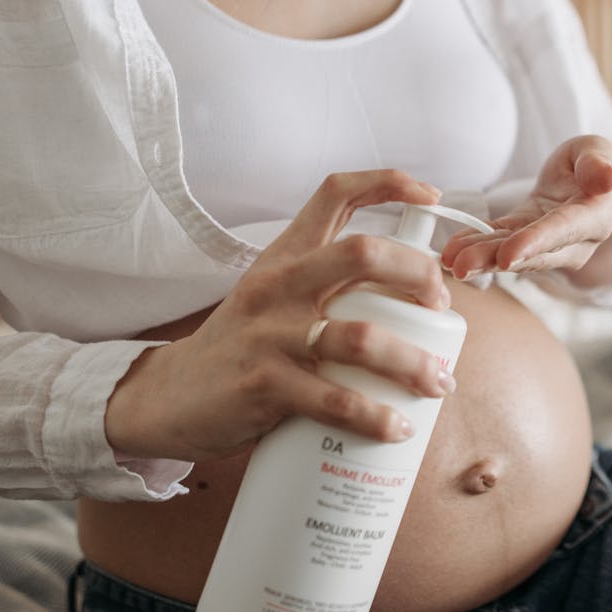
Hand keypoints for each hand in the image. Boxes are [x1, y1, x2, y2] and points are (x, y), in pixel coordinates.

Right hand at [105, 170, 455, 462]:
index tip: (432, 197)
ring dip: (412, 363)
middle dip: (419, 276)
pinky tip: (397, 428)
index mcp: (285, 256)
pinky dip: (375, 416)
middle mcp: (279, 284)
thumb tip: (413, 302)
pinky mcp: (262, 384)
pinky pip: (334, 400)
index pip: (336, 194)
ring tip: (438, 384)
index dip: (389, 184)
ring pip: (360, 337)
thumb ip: (327, 287)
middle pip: (363, 254)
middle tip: (442, 308)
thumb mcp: (274, 297)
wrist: (168, 397)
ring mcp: (269, 333)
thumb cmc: (242, 347)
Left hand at [440, 135, 611, 278]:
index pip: (563, 231)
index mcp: (595, 218)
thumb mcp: (597, 151)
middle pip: (532, 253)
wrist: (586, 182)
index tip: (508, 255)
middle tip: (462, 266)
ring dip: (480, 258)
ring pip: (512, 254)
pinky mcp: (524, 241)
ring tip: (450, 262)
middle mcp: (573, 243)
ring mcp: (546, 247)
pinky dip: (476, 245)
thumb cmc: (593, 163)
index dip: (535, 243)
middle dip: (495, 259)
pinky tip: (453, 249)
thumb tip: (608, 180)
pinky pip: (499, 243)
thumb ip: (598, 164)